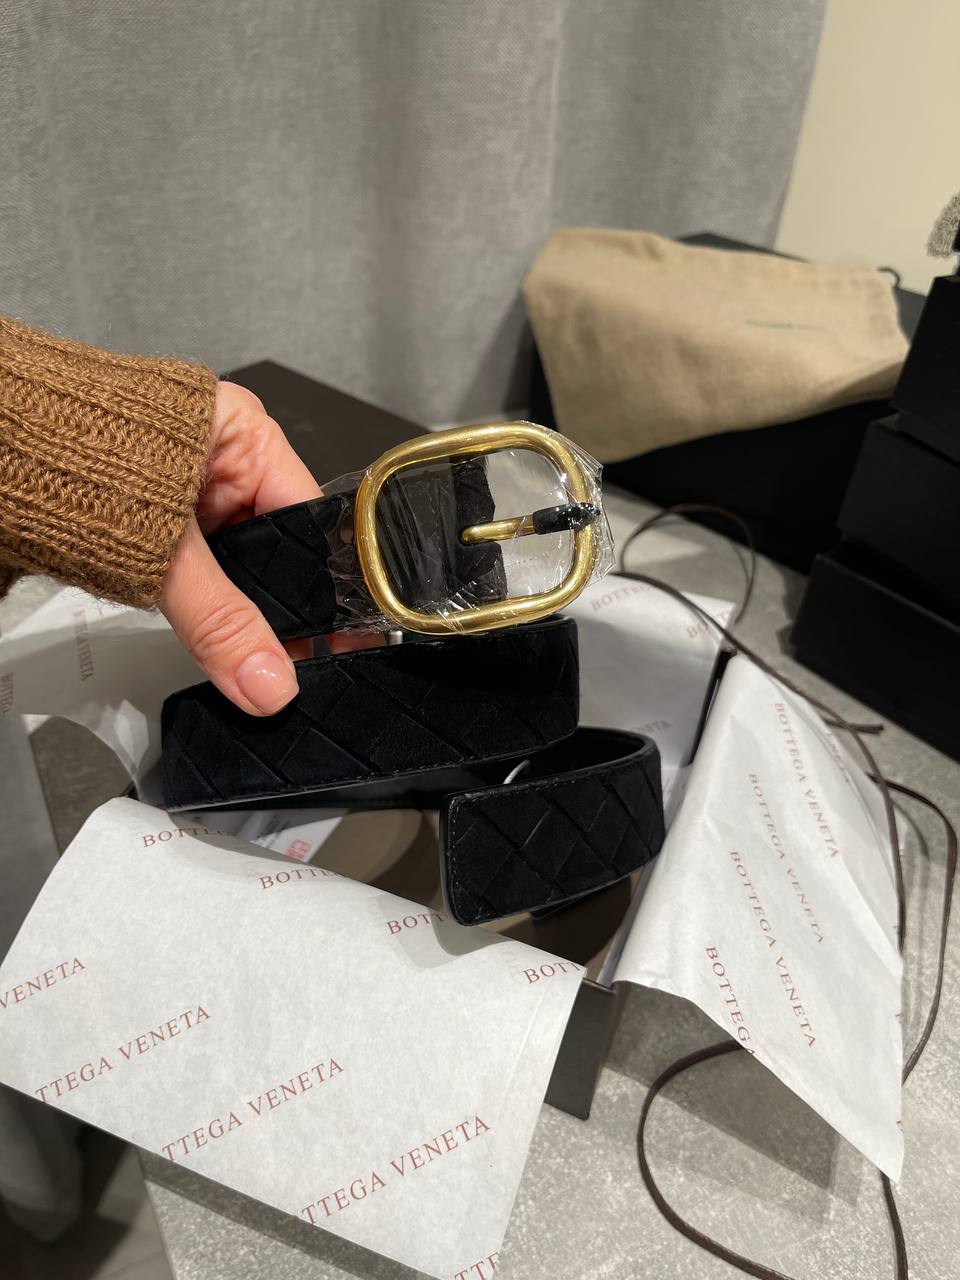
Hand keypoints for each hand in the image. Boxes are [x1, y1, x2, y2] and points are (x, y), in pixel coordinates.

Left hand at [160, 381, 319, 715]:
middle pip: (274, 548)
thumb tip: (267, 677)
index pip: (309, 522)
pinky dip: (188, 592)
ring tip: (212, 618)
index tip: (329, 643)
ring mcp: (186, 484)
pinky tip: (184, 607)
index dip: (320, 586)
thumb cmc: (59, 451)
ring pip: (230, 561)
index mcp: (244, 433)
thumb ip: (218, 621)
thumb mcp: (161, 551)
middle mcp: (221, 455)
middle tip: (273, 656)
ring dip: (221, 597)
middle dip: (268, 600)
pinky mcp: (154, 512)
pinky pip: (193, 564)